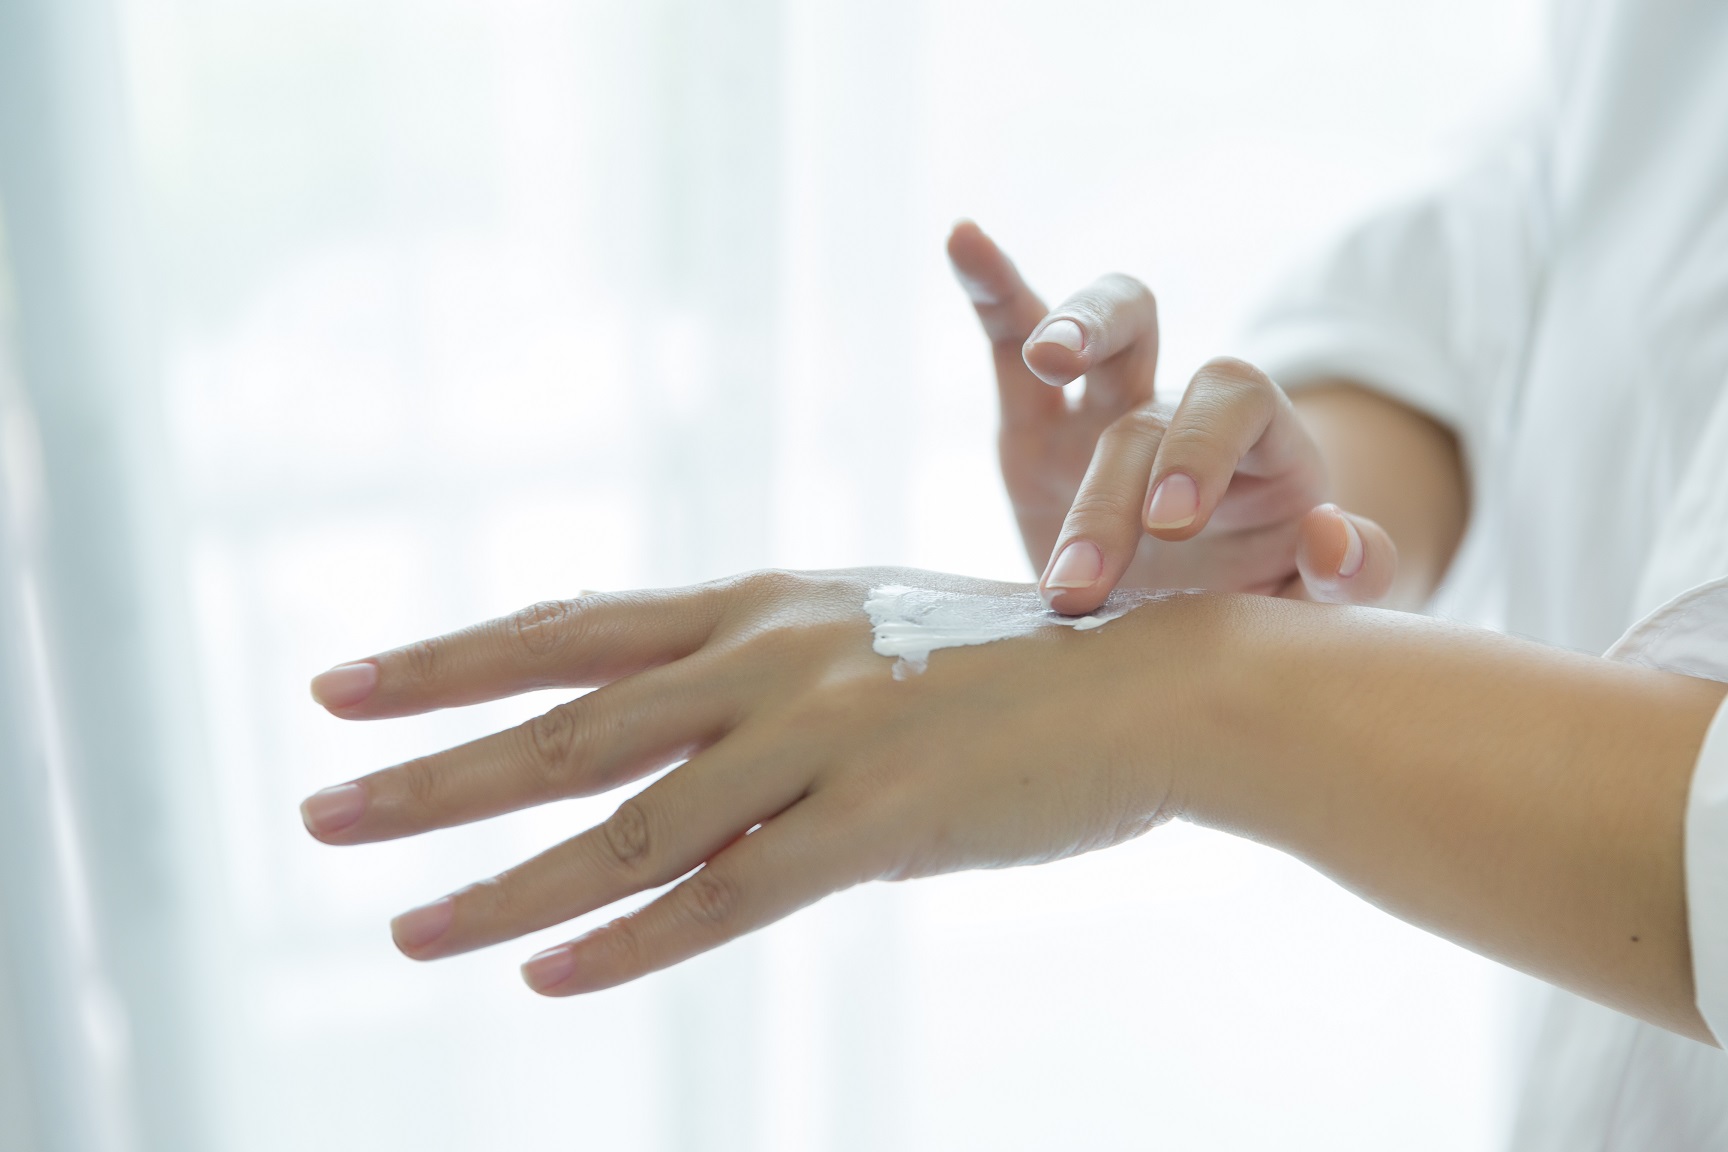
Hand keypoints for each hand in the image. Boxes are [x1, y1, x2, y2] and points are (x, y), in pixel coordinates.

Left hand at [300, 570, 1195, 995]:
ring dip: (503, 882)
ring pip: (627, 821)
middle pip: (568, 720)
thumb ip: (771, 685)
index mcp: (766, 601)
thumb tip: (682, 758)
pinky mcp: (878, 820)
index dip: (453, 658)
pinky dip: (631, 941)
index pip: (574, 629)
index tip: (348, 685)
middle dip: (432, 770)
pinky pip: (729, 894)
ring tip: (402, 927)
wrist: (1165, 682)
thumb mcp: (873, 638)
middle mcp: (774, 655)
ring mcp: (823, 734)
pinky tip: (546, 974)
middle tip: (318, 807)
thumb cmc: (1020, 665)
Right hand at [947, 220, 1397, 614]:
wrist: (1182, 623)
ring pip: (1108, 329)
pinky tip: (964, 238)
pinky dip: (991, 286)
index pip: (1241, 403)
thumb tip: (1328, 530)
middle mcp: (1186, 415)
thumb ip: (1351, 577)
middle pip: (1164, 393)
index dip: (1205, 446)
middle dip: (1123, 466)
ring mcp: (1108, 410)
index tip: (1169, 524)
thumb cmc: (1254, 606)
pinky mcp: (1036, 423)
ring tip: (1046, 359)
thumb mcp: (1314, 609)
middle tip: (1090, 554)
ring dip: (1074, 326)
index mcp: (1261, 452)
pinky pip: (1012, 338)